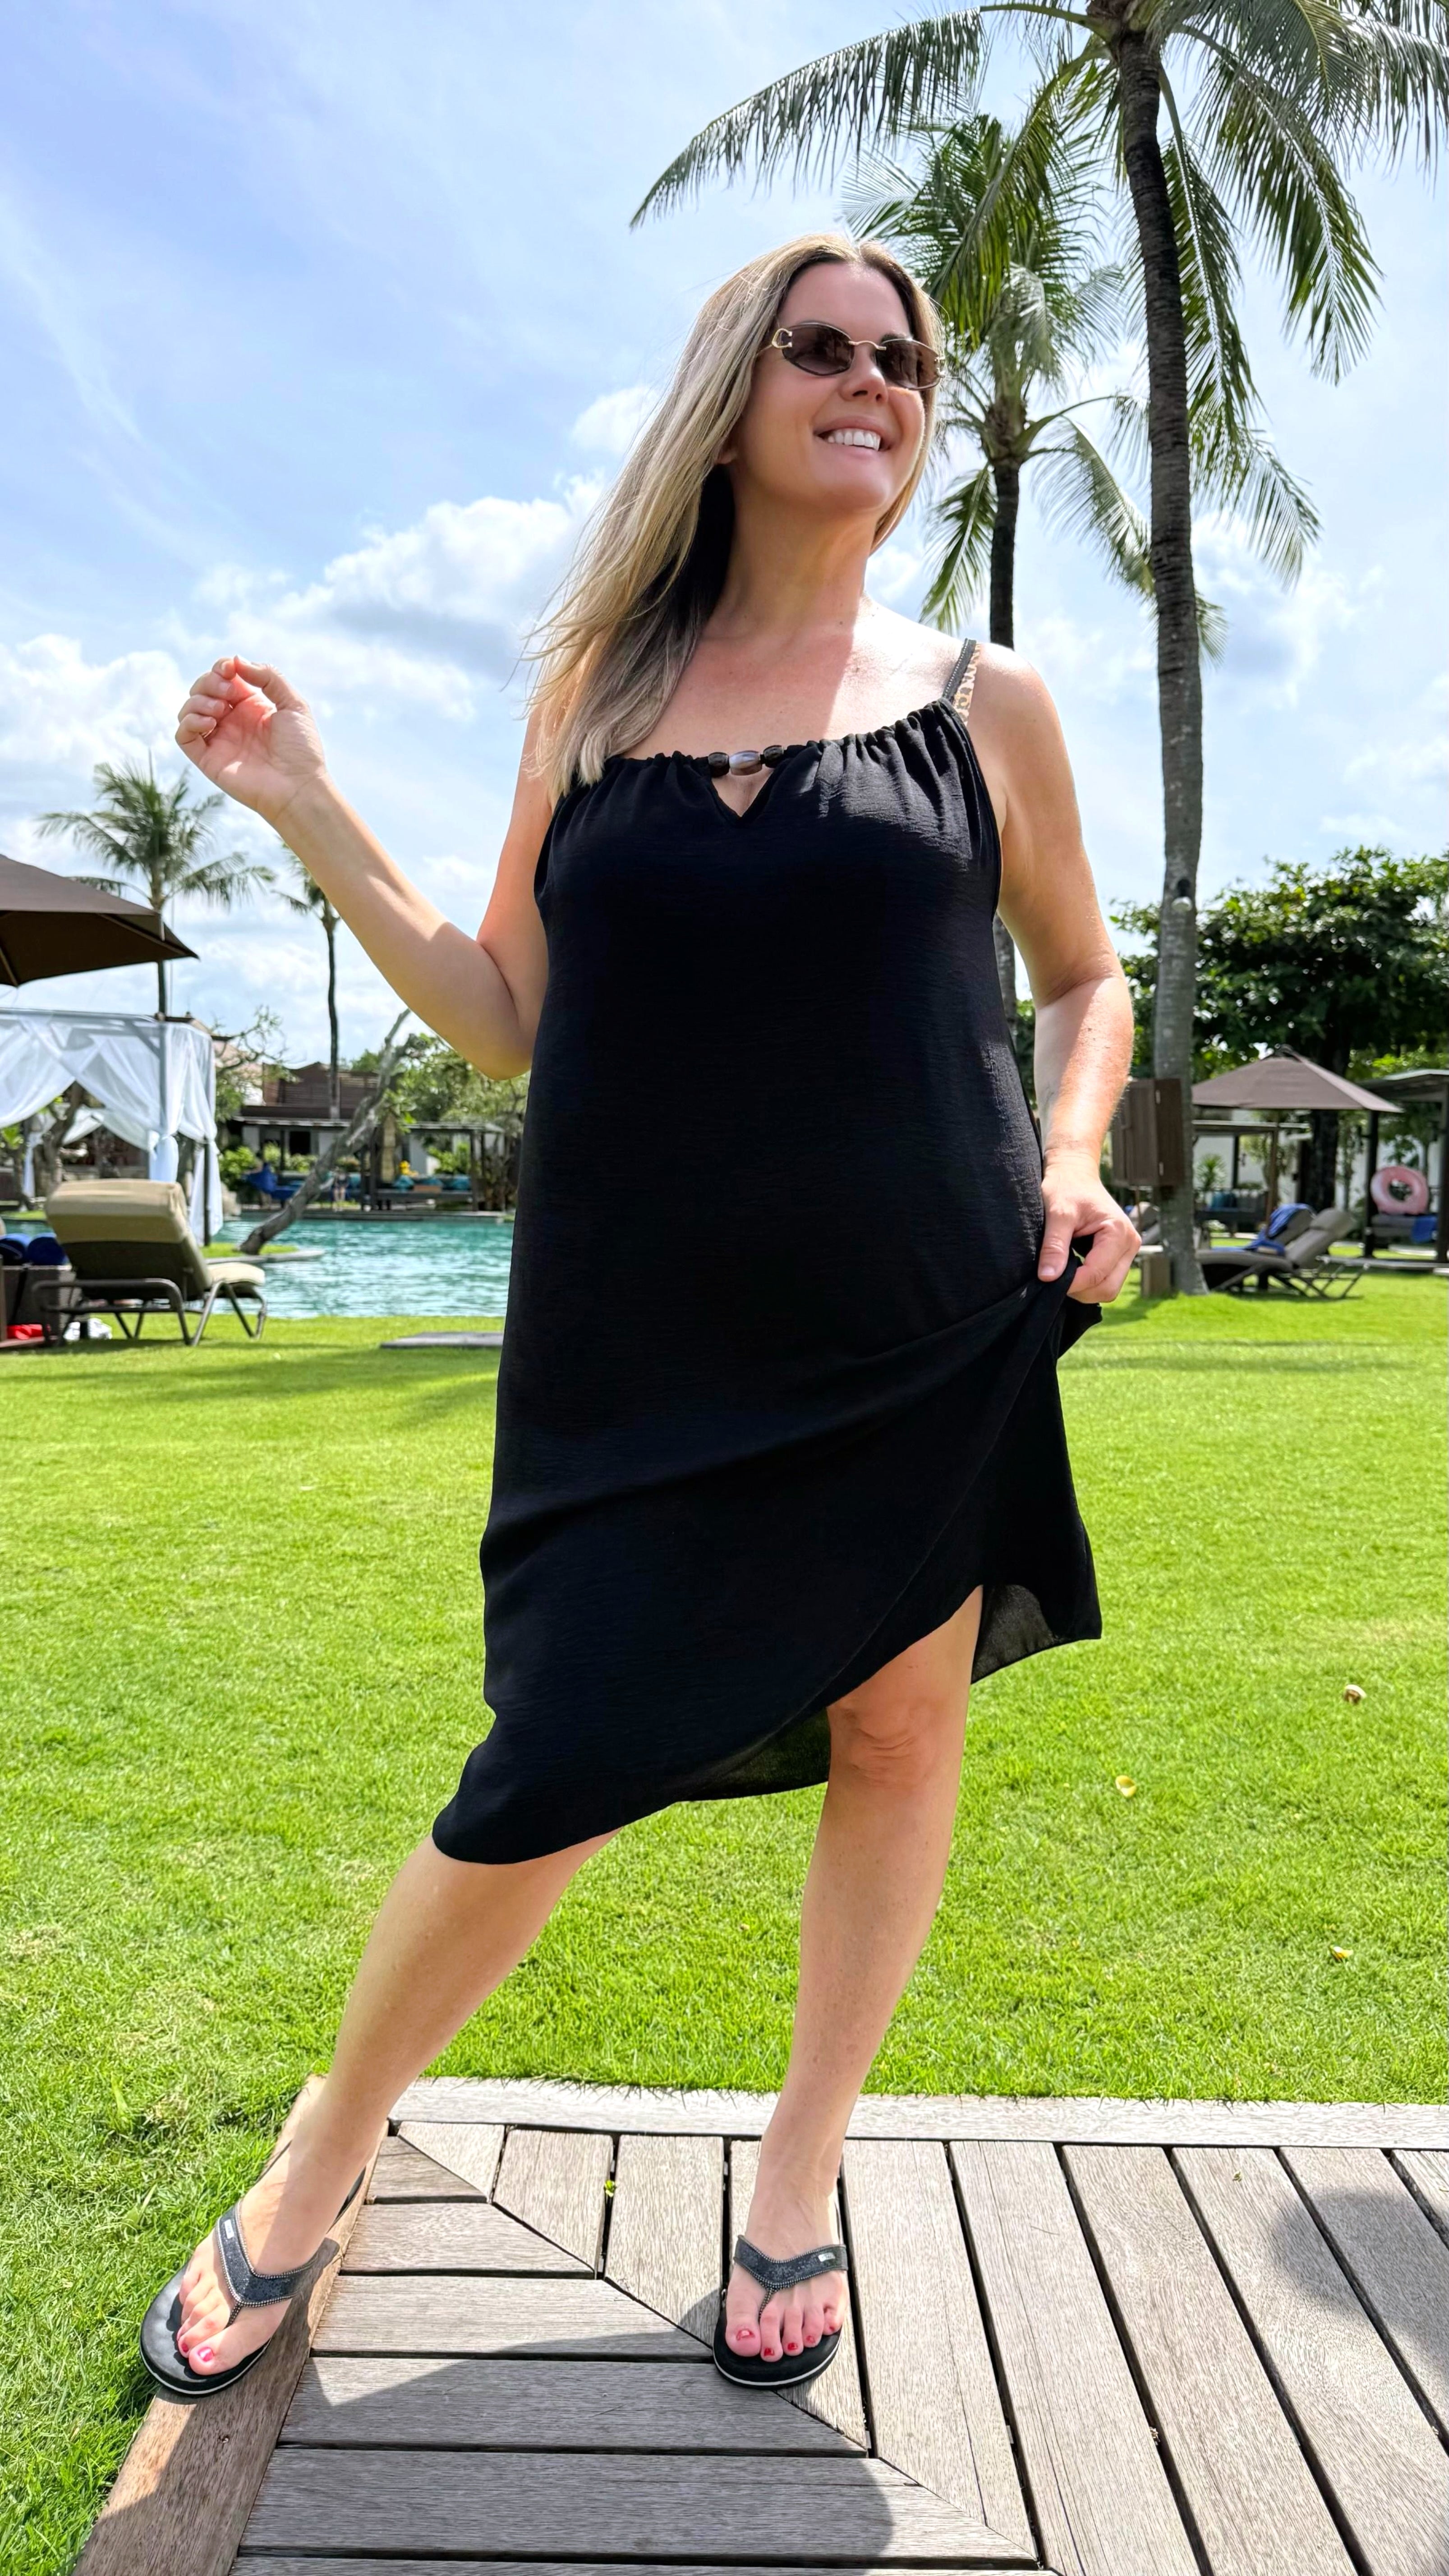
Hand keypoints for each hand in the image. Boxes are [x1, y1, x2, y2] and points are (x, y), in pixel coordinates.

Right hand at [175, 657, 328, 827]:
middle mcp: (232, 720)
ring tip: (221, 711)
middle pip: (203, 688)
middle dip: (209, 682)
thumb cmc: (302, 749)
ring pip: (188, 708)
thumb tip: (236, 660)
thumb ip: (268, 677)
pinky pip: (183, 735)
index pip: (223, 677)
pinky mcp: (207, 759)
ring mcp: (218, 739)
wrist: (298, 787)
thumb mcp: (293, 703)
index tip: (230, 669)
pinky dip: (189, 722)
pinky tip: (211, 723)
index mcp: (250, 705)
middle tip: (227, 693)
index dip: (221, 667)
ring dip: (199, 700)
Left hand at [1038, 1148, 1139, 1303]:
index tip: (1047, 1279)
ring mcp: (1127, 1250)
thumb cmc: (1066, 1187)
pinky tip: (1070, 1269)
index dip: (1071, 1284)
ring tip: (1061, 1271)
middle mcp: (1130, 1243)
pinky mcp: (1120, 1254)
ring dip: (1084, 1288)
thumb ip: (1054, 1245)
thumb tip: (1048, 1277)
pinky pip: (1106, 1280)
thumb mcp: (1056, 1213)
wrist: (1075, 1174)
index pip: (1097, 1274)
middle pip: (1108, 1288)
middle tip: (1053, 1278)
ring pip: (1108, 1288)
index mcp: (1118, 1232)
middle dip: (1080, 1290)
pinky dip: (1088, 1282)